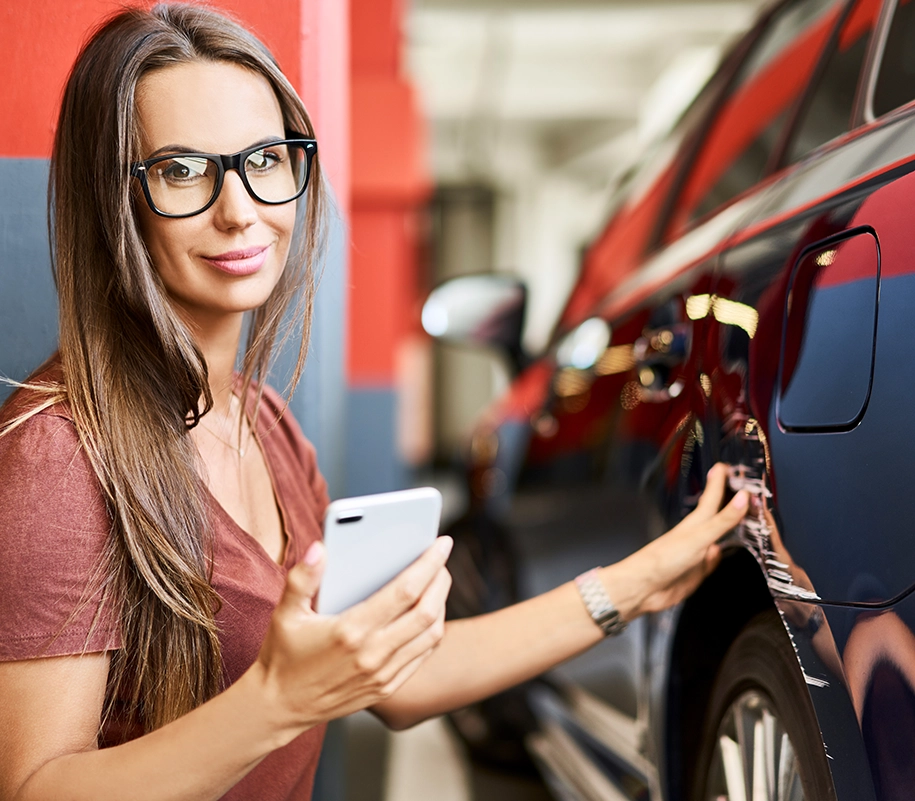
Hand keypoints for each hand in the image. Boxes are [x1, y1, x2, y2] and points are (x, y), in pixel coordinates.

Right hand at [252, 536, 452, 734]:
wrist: (279, 707)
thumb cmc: (283, 654)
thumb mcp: (285, 613)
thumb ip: (303, 578)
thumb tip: (319, 548)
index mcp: (351, 631)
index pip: (405, 590)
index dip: (429, 563)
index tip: (442, 543)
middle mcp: (372, 654)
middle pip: (427, 612)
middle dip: (441, 580)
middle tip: (442, 560)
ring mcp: (382, 675)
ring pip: (431, 635)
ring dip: (441, 605)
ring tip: (437, 583)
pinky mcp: (386, 688)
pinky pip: (422, 656)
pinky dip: (432, 631)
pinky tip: (428, 614)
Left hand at [604, 463, 747, 618]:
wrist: (645, 587)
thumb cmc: (664, 559)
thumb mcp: (699, 537)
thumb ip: (723, 520)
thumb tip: (743, 498)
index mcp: (697, 521)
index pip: (713, 495)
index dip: (720, 480)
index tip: (726, 465)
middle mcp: (699, 534)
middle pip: (718, 514)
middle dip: (730, 501)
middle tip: (742, 488)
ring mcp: (699, 552)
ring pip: (719, 536)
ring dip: (729, 527)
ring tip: (740, 517)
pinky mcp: (698, 570)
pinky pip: (715, 559)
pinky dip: (722, 554)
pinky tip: (724, 553)